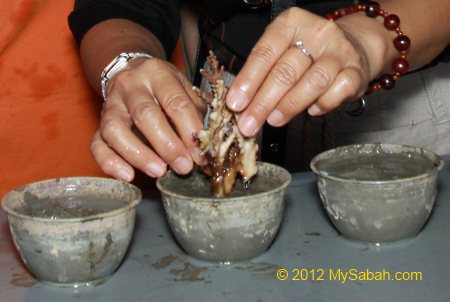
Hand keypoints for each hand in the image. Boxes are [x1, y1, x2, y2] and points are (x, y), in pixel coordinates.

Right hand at [91, 57, 205, 181]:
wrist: (132, 72)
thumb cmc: (166, 88)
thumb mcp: (185, 90)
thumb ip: (195, 116)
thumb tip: (203, 149)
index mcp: (158, 74)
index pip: (175, 102)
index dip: (189, 130)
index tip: (200, 155)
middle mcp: (130, 86)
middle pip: (144, 114)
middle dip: (166, 144)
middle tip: (183, 167)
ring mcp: (110, 104)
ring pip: (115, 129)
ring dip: (138, 154)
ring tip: (159, 172)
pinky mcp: (98, 123)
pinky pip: (97, 144)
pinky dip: (109, 162)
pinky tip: (128, 176)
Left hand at [226, 7, 374, 136]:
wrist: (353, 46)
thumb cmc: (309, 52)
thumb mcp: (282, 51)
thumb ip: (263, 73)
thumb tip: (241, 104)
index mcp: (291, 23)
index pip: (265, 53)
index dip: (248, 81)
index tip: (235, 104)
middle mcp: (317, 33)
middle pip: (285, 71)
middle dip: (263, 102)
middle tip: (249, 123)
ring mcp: (340, 52)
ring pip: (312, 82)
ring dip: (289, 106)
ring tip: (273, 120)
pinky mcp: (356, 72)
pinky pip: (338, 91)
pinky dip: (322, 104)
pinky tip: (311, 111)